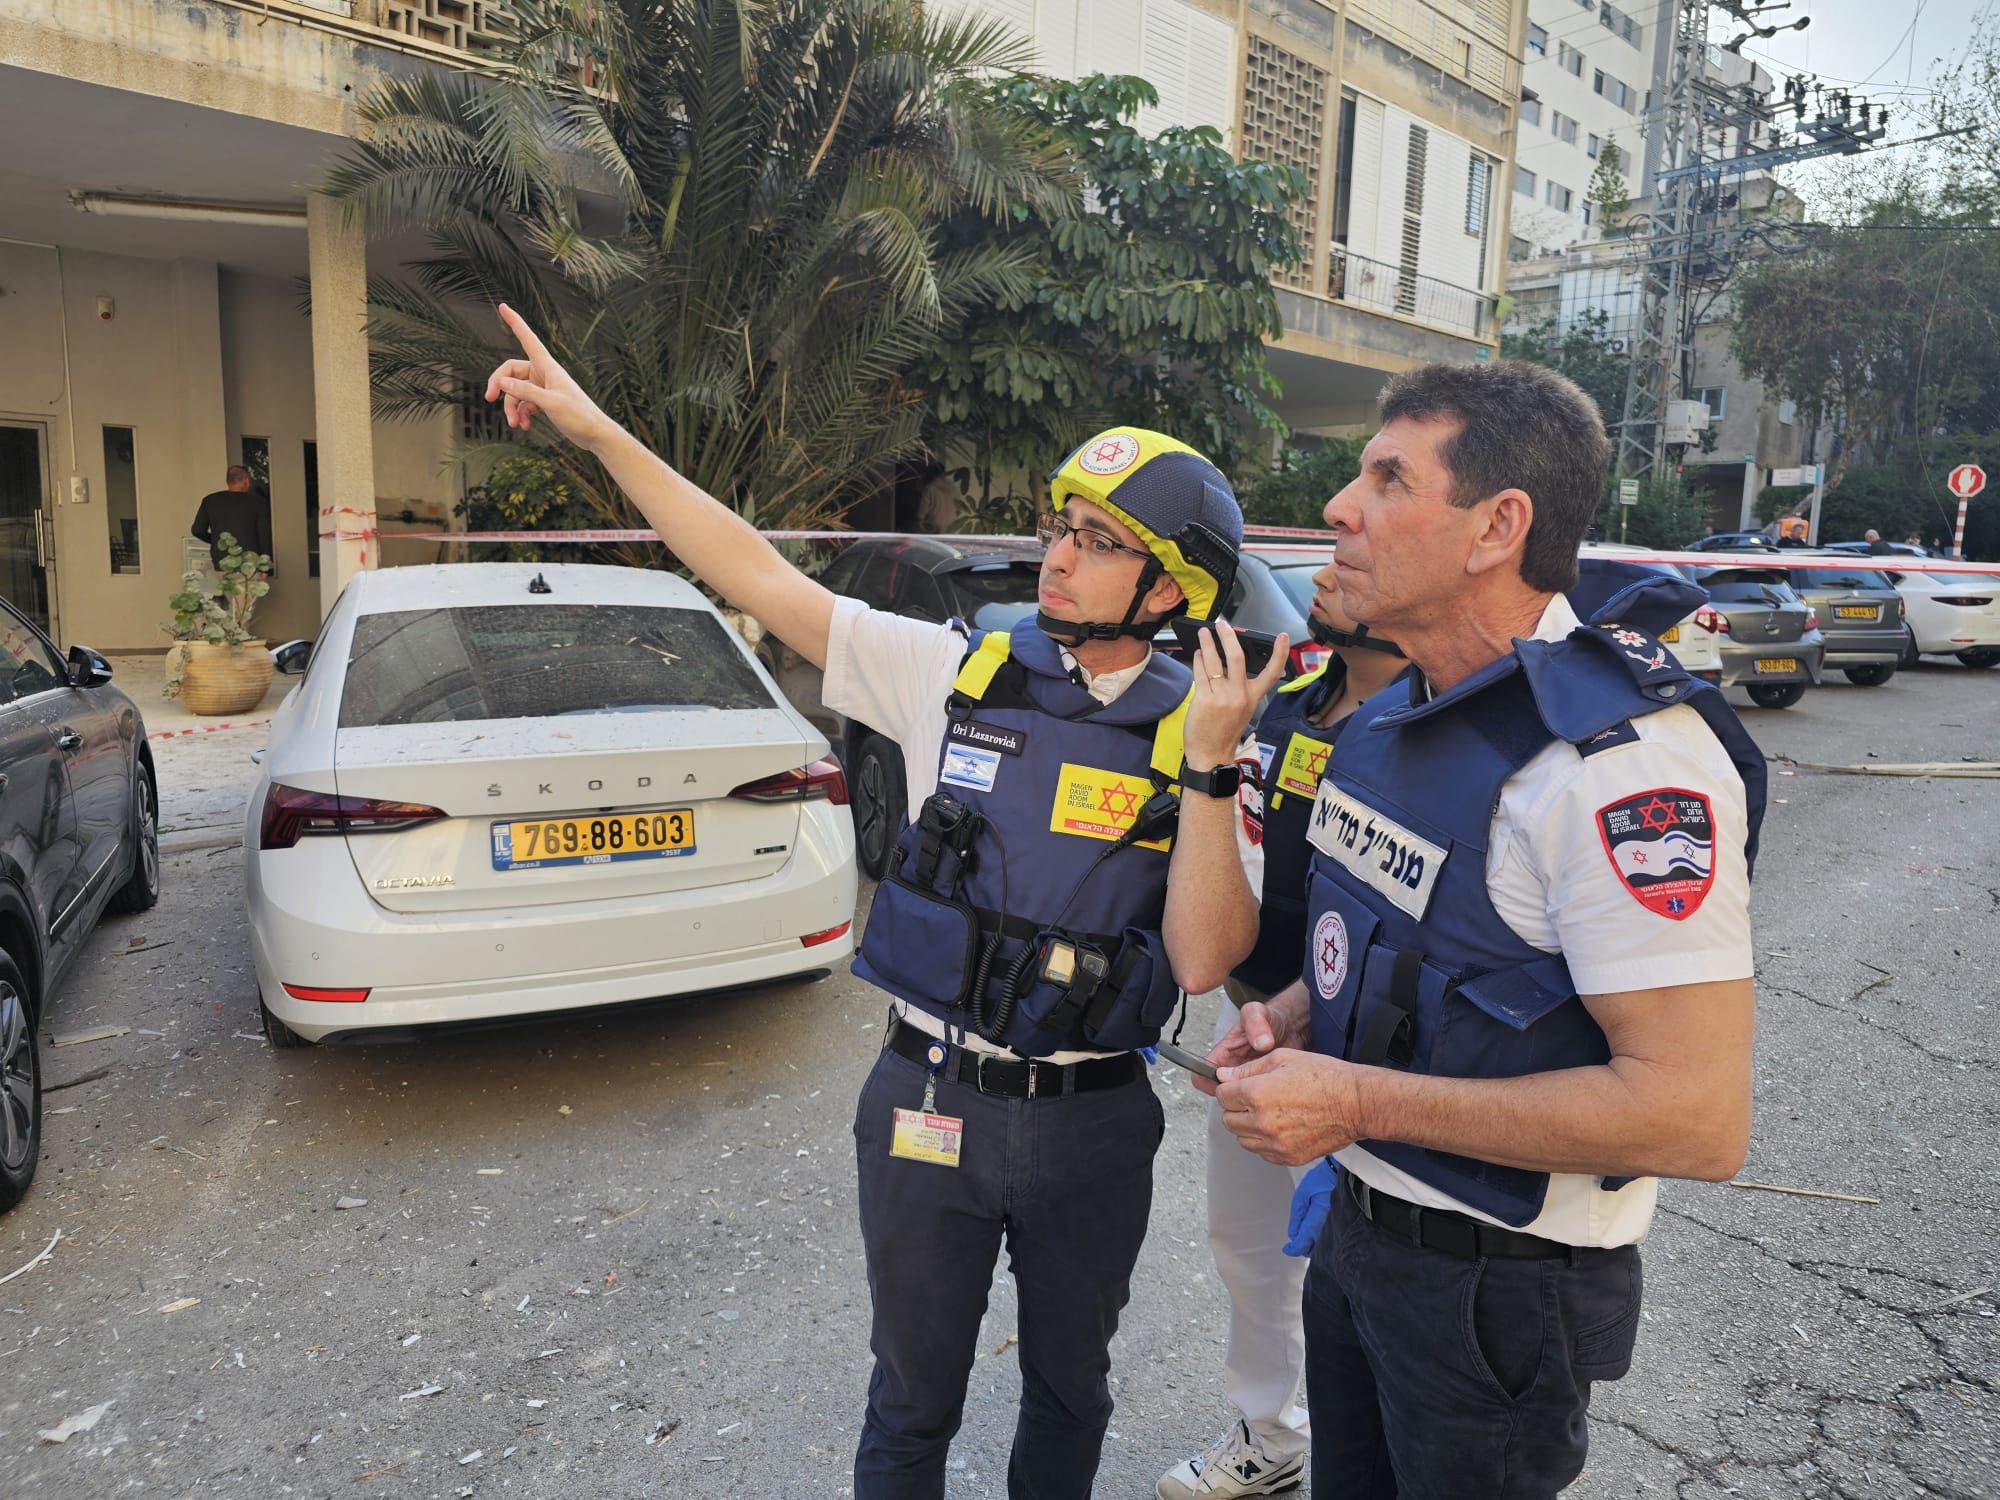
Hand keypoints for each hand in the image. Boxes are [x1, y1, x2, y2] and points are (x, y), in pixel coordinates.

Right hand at [484, 304, 615, 450]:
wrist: (595, 435)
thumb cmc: (580, 416)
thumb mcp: (551, 404)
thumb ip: (526, 392)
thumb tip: (502, 383)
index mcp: (548, 367)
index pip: (528, 339)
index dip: (516, 323)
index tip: (503, 306)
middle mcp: (544, 374)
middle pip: (511, 371)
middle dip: (500, 386)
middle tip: (489, 399)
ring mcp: (543, 388)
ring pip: (516, 391)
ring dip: (511, 407)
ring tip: (515, 424)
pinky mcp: (544, 402)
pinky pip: (524, 403)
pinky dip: (521, 414)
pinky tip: (524, 426)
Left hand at [1183, 624, 1289, 771]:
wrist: (1211, 755)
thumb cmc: (1224, 732)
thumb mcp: (1241, 710)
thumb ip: (1237, 688)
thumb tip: (1227, 661)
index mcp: (1253, 697)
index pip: (1272, 673)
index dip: (1280, 654)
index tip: (1283, 637)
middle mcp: (1239, 695)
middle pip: (1237, 657)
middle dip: (1228, 636)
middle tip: (1222, 624)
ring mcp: (1222, 697)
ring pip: (1214, 661)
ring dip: (1207, 643)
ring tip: (1203, 633)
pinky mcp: (1205, 700)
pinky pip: (1201, 673)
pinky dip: (1198, 660)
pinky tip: (1197, 654)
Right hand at [1193, 992, 1309, 1096]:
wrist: (1294, 1027)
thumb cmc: (1270, 1019)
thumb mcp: (1259, 1013)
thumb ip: (1256, 1023)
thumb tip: (1261, 1044)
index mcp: (1222, 1055)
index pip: (1201, 1077)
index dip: (1208, 1082)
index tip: (1228, 1083)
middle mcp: (1232, 1072)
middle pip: (1221, 1095)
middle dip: (1234, 1096)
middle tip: (1257, 1087)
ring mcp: (1248, 1082)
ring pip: (1239, 1102)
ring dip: (1251, 1100)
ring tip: (1271, 1088)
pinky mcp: (1264, 1090)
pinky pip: (1260, 1104)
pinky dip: (1266, 1101)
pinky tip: (1280, 1092)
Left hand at [1213, 1048, 1363, 1165]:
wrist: (1355, 1103)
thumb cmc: (1324, 1077)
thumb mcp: (1282, 1058)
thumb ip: (1248, 1069)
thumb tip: (1223, 1076)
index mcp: (1257, 1094)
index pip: (1222, 1096)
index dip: (1230, 1087)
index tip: (1238, 1085)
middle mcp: (1262, 1122)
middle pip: (1228, 1120)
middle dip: (1236, 1108)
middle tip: (1254, 1098)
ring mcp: (1275, 1144)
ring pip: (1242, 1139)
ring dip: (1248, 1127)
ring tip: (1269, 1112)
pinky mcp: (1288, 1157)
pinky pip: (1262, 1152)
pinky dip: (1264, 1141)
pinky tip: (1280, 1127)